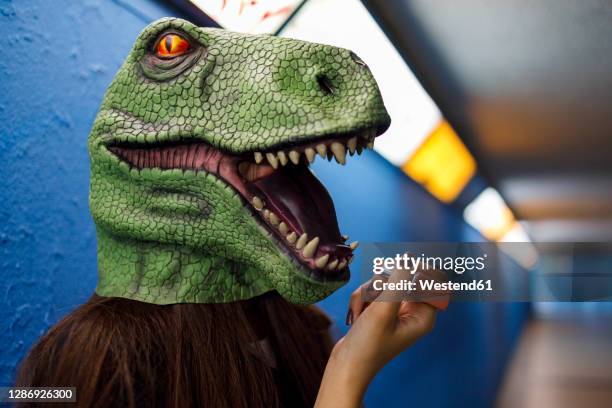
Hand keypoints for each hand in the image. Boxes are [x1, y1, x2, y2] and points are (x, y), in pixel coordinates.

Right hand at [315, 268, 438, 406]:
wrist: (346, 365)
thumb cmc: (368, 345)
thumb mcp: (383, 310)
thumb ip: (397, 281)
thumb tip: (407, 257)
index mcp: (424, 315)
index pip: (430, 279)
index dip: (413, 269)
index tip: (395, 270)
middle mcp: (413, 311)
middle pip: (402, 276)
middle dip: (381, 284)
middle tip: (373, 300)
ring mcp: (396, 309)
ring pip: (383, 280)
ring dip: (367, 292)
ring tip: (360, 314)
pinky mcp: (381, 309)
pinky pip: (372, 290)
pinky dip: (361, 298)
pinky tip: (356, 315)